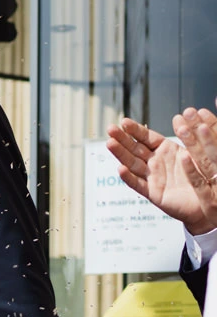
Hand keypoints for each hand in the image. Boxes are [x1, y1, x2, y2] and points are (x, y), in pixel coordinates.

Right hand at [105, 118, 216, 235]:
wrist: (208, 199)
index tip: (124, 122)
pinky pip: (139, 185)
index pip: (146, 137)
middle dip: (122, 139)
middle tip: (110, 129)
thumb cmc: (204, 175)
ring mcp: (153, 178)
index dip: (135, 130)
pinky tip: (121, 169)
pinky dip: (129, 178)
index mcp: (165, 150)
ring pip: (133, 164)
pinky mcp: (154, 193)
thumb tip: (180, 117)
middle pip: (135, 149)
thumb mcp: (197, 150)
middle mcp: (156, 163)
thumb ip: (188, 136)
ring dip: (121, 154)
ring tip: (110, 144)